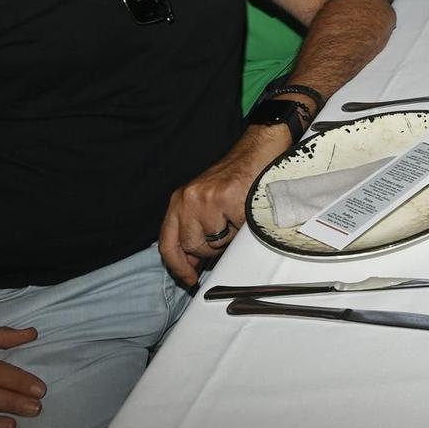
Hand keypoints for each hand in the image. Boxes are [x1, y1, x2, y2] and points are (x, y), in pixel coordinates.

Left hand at [158, 126, 291, 284]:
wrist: (261, 148)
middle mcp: (188, 198)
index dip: (177, 266)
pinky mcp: (226, 198)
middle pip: (193, 246)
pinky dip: (244, 227)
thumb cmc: (240, 176)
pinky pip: (234, 233)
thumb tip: (192, 264)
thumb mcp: (208, 202)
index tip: (189, 279)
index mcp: (180, 199)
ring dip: (230, 236)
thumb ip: (196, 229)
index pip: (167, 242)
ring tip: (238, 214)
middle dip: (213, 247)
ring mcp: (206, 198)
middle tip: (228, 226)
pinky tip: (247, 209)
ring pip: (214, 243)